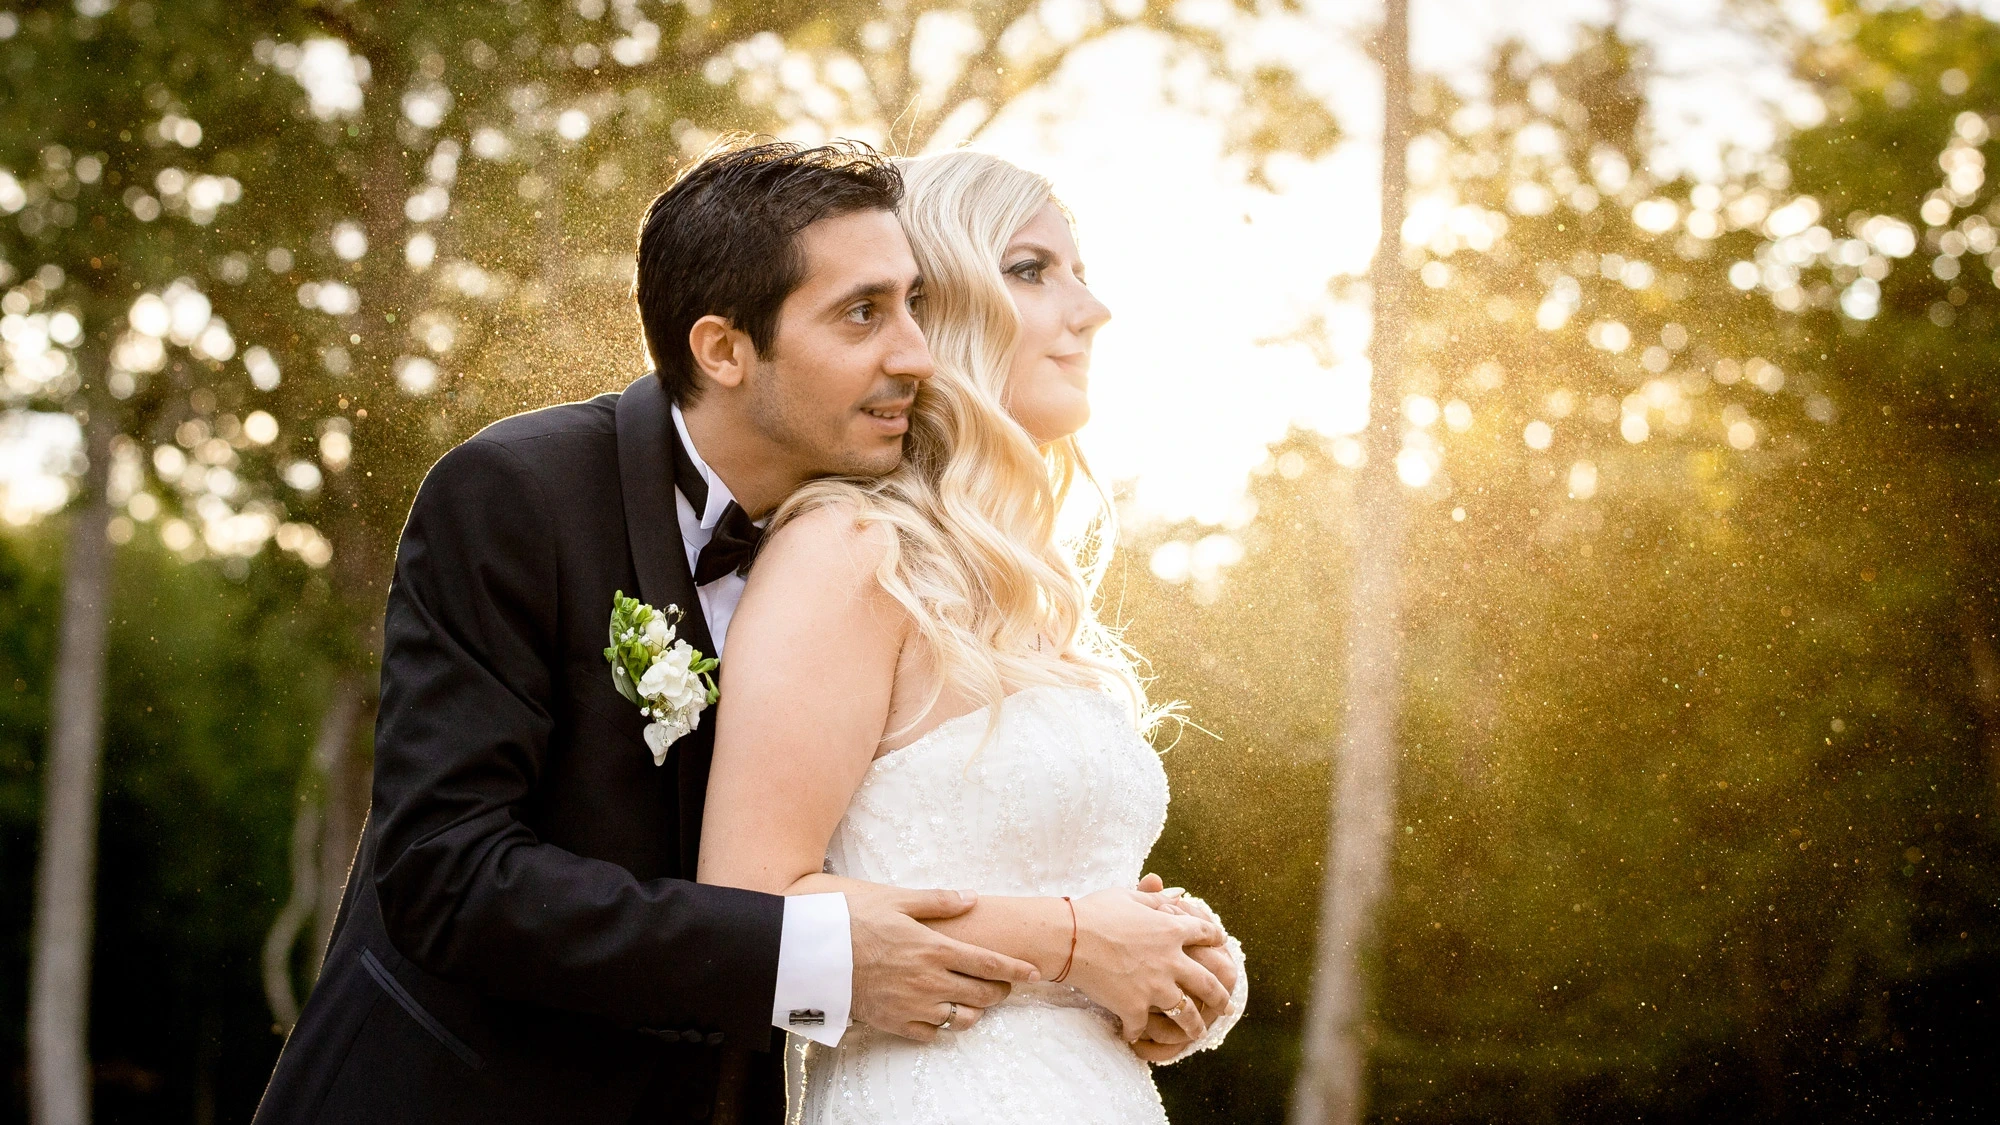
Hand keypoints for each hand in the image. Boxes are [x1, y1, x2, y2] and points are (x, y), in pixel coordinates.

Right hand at [847, 886, 1039, 1042]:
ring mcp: (913, 1005)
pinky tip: (939, 1012)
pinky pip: (930, 1033)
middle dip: (1000, 990)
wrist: (812, 952)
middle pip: (983, 995)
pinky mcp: (894, 1022)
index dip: (1017, 970)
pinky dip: (941, 1025)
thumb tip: (972, 897)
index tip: (1035, 973)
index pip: (989, 963)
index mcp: (934, 948)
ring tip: (972, 999)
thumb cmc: (852, 918)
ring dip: (974, 1010)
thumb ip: (938, 901)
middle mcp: (929, 980)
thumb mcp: (896, 899)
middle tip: (1001, 984)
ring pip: (962, 1019)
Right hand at [1062, 887, 1226, 1041]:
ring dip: (1195, 1025)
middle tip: (1226, 1005)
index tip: (1221, 945)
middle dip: (1220, 996)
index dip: (1215, 939)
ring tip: (1199, 1032)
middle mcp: (1171, 961)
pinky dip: (1138, 1033)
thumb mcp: (1129, 896)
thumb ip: (1156, 897)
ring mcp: (1155, 987)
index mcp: (1172, 930)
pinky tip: (1135, 1036)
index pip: (1206, 934)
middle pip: (1208, 983)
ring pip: (1186, 1013)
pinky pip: (1142, 1027)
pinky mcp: (1135, 1007)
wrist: (1068, 938)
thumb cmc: (1094, 911)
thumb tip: (1179, 892)